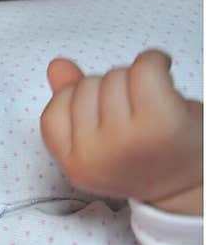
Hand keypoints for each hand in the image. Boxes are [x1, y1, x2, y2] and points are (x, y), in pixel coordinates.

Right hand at [40, 50, 202, 214]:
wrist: (192, 182)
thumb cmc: (147, 156)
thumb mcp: (99, 140)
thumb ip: (71, 104)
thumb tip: (57, 66)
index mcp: (74, 165)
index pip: (52, 114)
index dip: (77, 104)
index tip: (102, 115)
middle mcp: (94, 157)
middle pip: (84, 89)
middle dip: (106, 90)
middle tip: (131, 113)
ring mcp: (125, 140)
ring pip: (113, 77)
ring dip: (132, 79)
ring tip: (148, 103)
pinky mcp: (158, 122)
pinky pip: (144, 68)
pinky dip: (154, 61)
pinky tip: (162, 73)